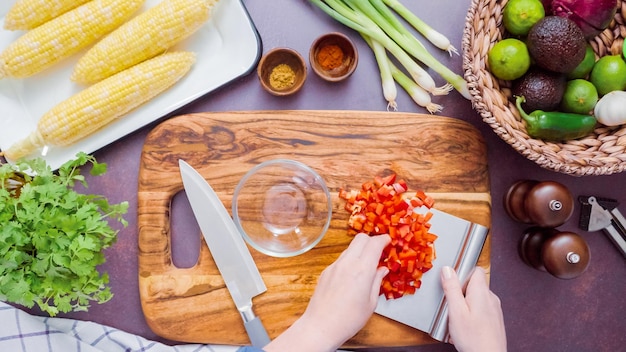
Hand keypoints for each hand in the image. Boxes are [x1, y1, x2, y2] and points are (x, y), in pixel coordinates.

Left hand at [264, 233, 389, 351]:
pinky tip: (353, 275)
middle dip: (372, 240)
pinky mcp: (326, 271)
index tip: (388, 241)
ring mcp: (334, 266)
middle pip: (361, 238)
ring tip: (367, 265)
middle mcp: (347, 264)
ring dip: (360, 250)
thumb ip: (377, 282)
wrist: (321, 326)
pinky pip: (341, 259)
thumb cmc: (348, 320)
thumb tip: (382, 269)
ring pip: (350, 247)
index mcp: (361, 271)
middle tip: (379, 250)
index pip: (374, 244)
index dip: (383, 239)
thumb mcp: (371, 303)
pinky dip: (350, 260)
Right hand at [441, 266, 506, 351]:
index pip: (475, 270)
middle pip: (474, 285)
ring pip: (476, 299)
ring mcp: (495, 310)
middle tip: (453, 308)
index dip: (462, 275)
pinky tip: (465, 328)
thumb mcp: (456, 311)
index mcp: (482, 292)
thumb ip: (452, 288)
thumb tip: (447, 270)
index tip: (453, 286)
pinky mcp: (494, 320)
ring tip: (458, 321)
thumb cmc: (474, 339)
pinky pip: (480, 311)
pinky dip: (471, 316)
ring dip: (465, 306)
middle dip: (460, 294)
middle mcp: (491, 298)